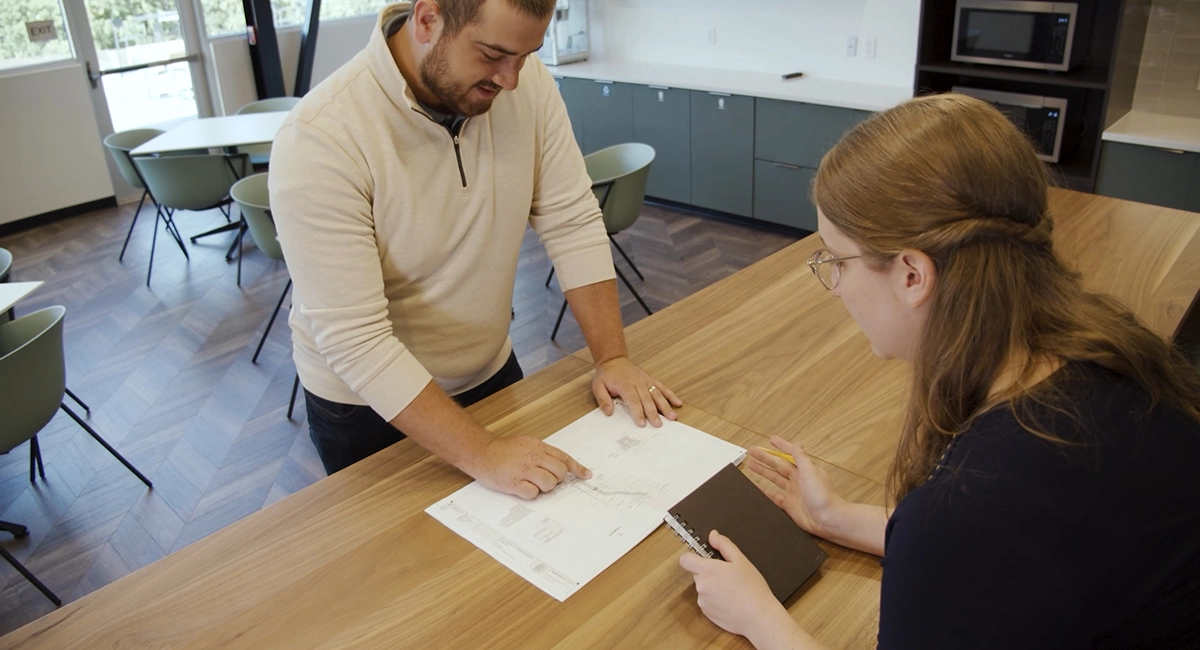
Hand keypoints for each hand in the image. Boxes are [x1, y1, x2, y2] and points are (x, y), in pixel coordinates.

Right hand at [471, 436, 590, 499]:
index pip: (563, 458)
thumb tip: (559, 464)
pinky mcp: (514, 483)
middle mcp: (533, 458)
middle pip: (559, 472)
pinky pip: (533, 493)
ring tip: (533, 483)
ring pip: (549, 483)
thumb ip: (543, 453)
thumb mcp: (526, 444)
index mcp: (538, 447)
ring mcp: (524, 470)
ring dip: (544, 487)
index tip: (585, 475)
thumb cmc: (503, 450)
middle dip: (556, 479)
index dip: (576, 468)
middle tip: (546, 480)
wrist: (481, 452)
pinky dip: (531, 493)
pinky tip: (522, 488)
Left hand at [592, 356, 681, 426]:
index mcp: (625, 385)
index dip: (638, 412)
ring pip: (658, 394)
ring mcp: (646, 381)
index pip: (633, 401)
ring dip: (666, 406)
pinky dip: (671, 395)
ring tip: (672, 417)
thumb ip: (603, 399)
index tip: (642, 423)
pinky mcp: (650, 380)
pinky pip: (662, 388)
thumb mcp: (598, 386)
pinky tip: (678, 403)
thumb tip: (608, 412)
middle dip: (653, 413)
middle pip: (647, 400)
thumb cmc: (606, 374)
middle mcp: (638, 383)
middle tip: (659, 424)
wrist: (614, 360)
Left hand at [679, 530, 790, 639]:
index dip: (692, 557)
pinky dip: (716, 601)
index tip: (703, 558)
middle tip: (728, 576)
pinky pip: (707, 602)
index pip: (685, 559)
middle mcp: (701, 586)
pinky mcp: (707, 613)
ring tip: (732, 591)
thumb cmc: (752, 589)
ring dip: (713, 588)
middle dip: (709, 573)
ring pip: (703, 589)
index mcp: (708, 570)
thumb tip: (713, 535)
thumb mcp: (741, 560)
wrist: (758, 617)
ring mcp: (703, 601)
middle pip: (697, 574)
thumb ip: (724, 545)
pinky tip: (731, 602)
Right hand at [747, 436, 846, 538]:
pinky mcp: (789, 506)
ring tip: (751, 465)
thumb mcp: (810, 471)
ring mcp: (793, 492)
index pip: (790, 454)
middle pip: (778, 465)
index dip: (781, 446)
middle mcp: (799, 480)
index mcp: (805, 470)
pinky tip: (756, 487)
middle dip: (765, 458)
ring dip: (763, 471)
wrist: (827, 519)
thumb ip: (802, 457)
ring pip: (774, 479)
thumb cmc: (823, 495)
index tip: (771, 439)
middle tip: (753, 451)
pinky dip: (764, 491)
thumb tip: (797, 444)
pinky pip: (773, 496)